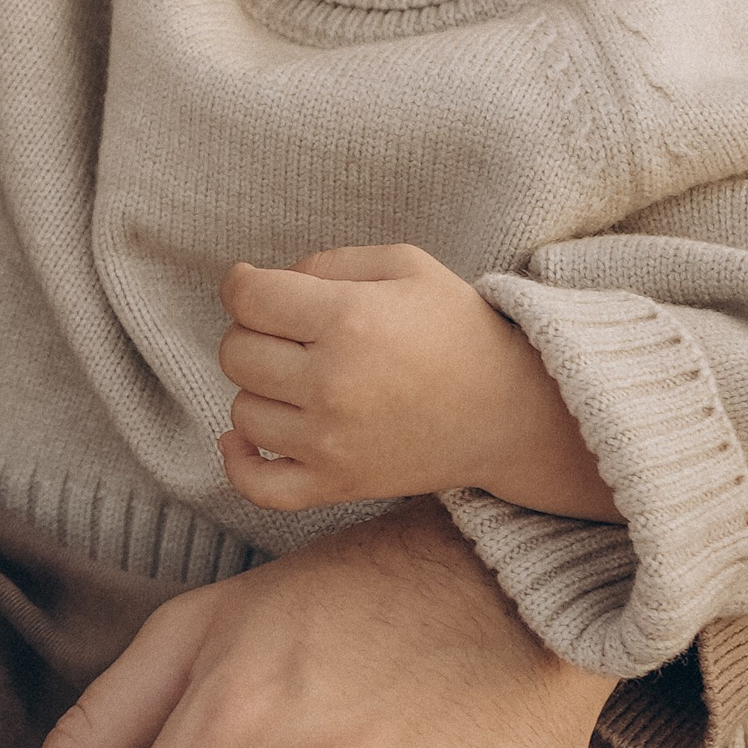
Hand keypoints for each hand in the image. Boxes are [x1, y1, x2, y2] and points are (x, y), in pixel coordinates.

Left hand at [217, 247, 616, 521]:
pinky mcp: (338, 484)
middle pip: (236, 353)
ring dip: (259, 389)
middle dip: (254, 332)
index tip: (256, 284)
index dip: (242, 282)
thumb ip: (327, 261)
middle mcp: (334, 383)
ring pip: (242, 411)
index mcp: (349, 319)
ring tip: (299, 377)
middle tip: (291, 330)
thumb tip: (263, 282)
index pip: (246, 297)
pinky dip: (239, 461)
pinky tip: (242, 436)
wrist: (511, 409)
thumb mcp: (404, 265)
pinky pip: (258, 485)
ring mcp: (332, 442)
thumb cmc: (456, 328)